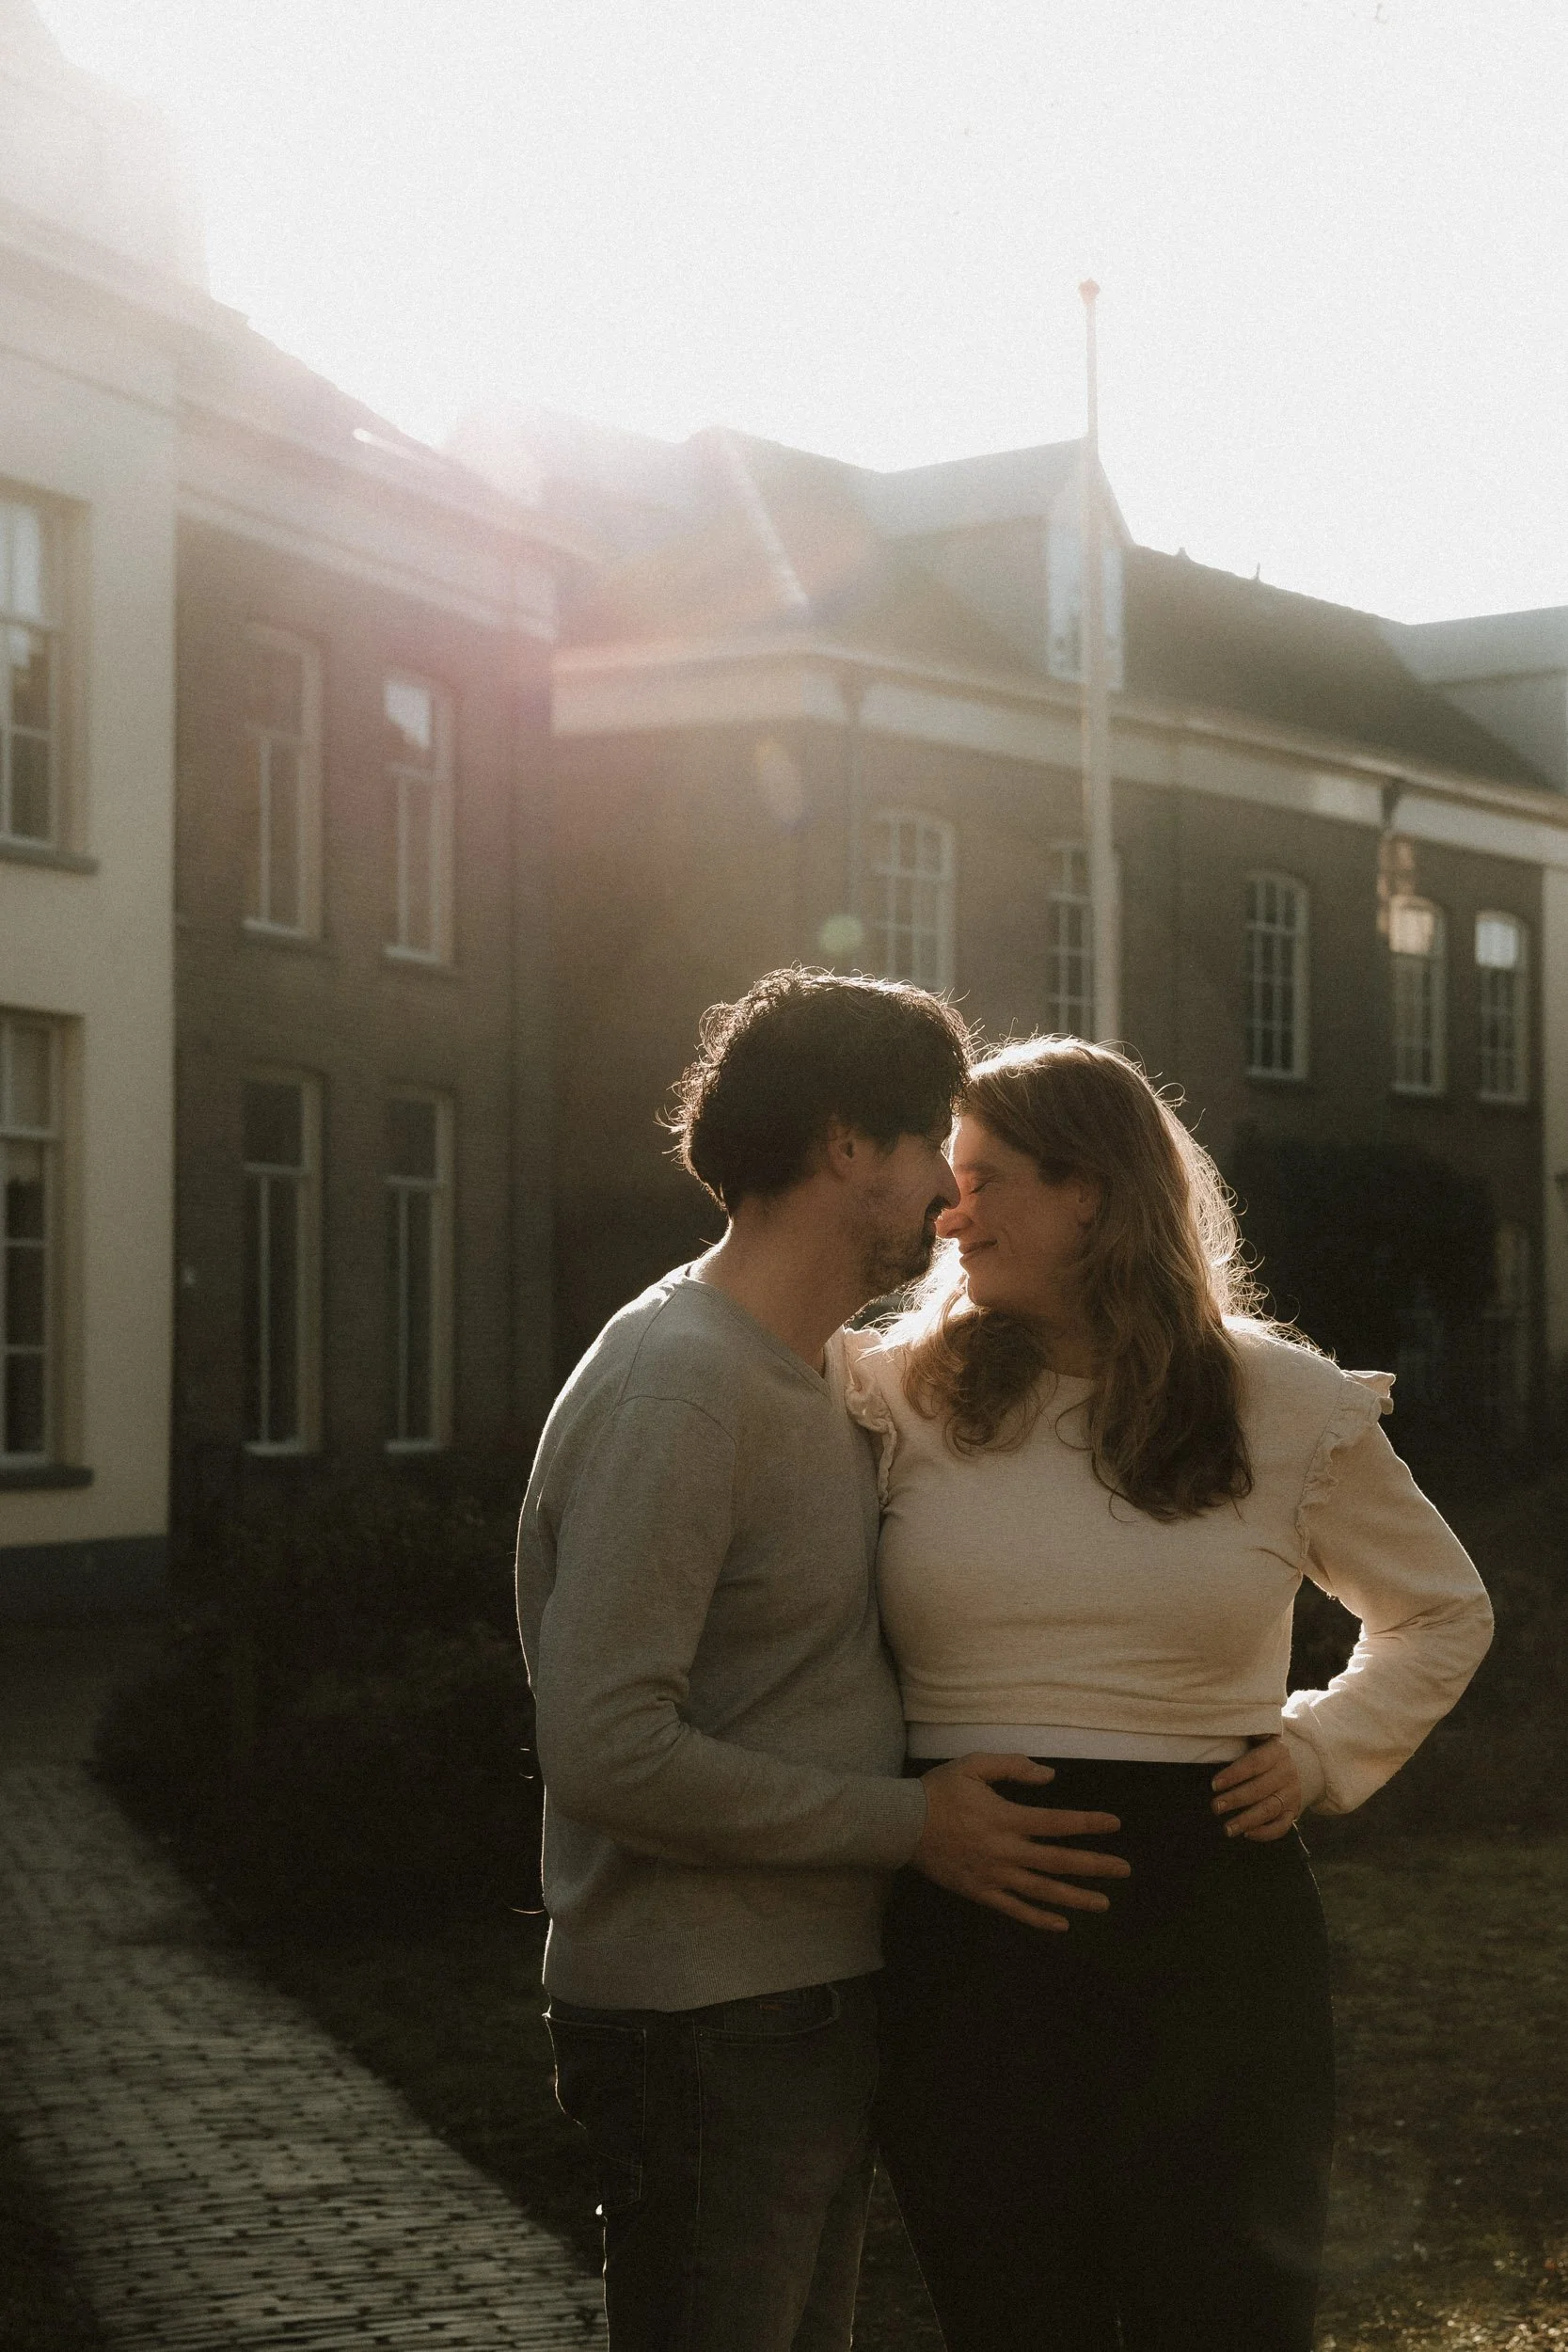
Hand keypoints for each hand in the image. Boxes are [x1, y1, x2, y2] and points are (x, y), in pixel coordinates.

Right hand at [912, 1753, 1129, 1932]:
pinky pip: (1015, 1909)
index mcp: (1007, 1817)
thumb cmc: (939, 1791)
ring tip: (1103, 1903)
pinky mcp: (980, 1892)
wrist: (901, 1825)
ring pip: (1042, 1890)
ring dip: (1075, 1897)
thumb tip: (1050, 1776)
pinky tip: (1061, 1924)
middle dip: (1094, 1865)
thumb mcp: (974, 1765)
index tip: (1114, 1824)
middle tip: (1125, 1870)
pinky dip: (1038, 1918)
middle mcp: (1006, 1850)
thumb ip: (1013, 1766)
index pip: (1057, 1822)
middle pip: (1058, 1861)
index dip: (1088, 1823)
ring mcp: (994, 1875)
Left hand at [1211, 1736, 1302, 1840]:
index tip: (1214, 1784)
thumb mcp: (1259, 1736)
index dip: (1234, 1774)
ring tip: (1227, 1829)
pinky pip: (1282, 1826)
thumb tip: (1236, 1724)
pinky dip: (1265, 1833)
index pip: (1255, 1763)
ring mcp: (1292, 1794)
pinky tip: (1247, 1835)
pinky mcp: (1293, 1812)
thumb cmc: (1262, 1750)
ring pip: (1270, 1809)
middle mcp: (1287, 1773)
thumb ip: (1250, 1731)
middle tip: (1215, 1807)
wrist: (1293, 1765)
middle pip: (1260, 1789)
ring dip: (1247, 1820)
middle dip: (1236, 1799)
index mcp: (1277, 1752)